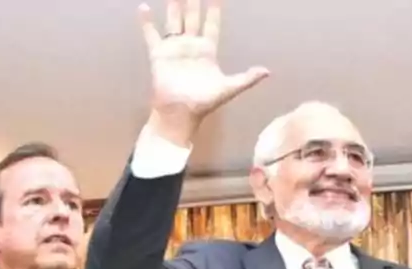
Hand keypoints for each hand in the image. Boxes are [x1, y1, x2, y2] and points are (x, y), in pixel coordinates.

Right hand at [138, 0, 268, 146]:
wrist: (180, 114)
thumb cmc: (204, 103)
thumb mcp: (228, 89)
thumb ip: (247, 78)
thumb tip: (267, 71)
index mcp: (207, 51)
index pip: (212, 24)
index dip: (214, 9)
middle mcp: (191, 46)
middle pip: (192, 17)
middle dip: (193, 1)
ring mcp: (175, 49)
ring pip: (174, 20)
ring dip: (174, 5)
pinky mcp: (159, 54)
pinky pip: (152, 35)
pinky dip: (147, 22)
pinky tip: (143, 7)